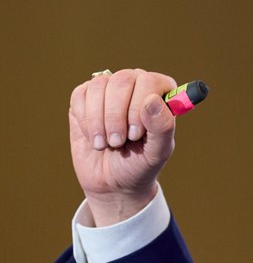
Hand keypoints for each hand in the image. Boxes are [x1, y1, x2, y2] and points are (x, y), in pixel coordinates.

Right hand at [69, 69, 177, 225]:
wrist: (112, 183)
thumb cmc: (141, 164)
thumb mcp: (157, 152)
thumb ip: (163, 126)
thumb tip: (152, 99)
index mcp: (160, 94)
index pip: (150, 81)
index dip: (139, 106)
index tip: (136, 134)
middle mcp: (136, 85)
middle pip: (122, 80)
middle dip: (117, 116)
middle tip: (118, 142)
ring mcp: (110, 90)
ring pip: (99, 85)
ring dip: (99, 120)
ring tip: (106, 144)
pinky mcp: (85, 98)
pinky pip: (80, 95)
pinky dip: (85, 120)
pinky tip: (93, 137)